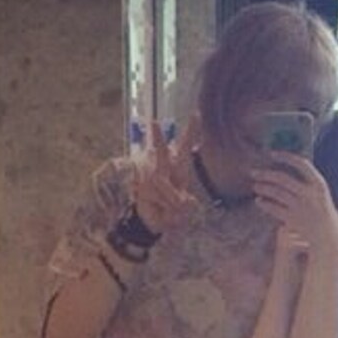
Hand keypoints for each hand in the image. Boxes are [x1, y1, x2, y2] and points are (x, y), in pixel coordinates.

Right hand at [132, 115, 200, 234]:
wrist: (152, 224)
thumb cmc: (171, 214)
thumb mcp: (182, 211)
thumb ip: (184, 204)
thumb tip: (185, 200)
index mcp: (179, 171)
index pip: (185, 149)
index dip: (191, 132)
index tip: (196, 113)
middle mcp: (163, 169)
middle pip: (162, 152)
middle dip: (157, 138)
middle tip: (154, 122)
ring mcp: (150, 176)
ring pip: (160, 181)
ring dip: (169, 198)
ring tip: (170, 209)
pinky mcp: (141, 185)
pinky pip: (153, 193)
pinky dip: (160, 203)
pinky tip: (159, 207)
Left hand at [252, 153, 337, 261]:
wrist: (328, 237)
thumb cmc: (322, 214)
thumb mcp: (320, 194)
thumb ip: (306, 183)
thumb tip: (285, 171)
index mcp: (319, 184)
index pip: (301, 164)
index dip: (285, 157)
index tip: (271, 154)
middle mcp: (310, 194)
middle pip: (283, 179)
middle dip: (266, 174)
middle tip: (254, 172)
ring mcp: (301, 207)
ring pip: (277, 193)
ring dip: (263, 188)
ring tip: (255, 186)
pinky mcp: (293, 220)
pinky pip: (275, 209)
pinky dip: (265, 204)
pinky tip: (259, 201)